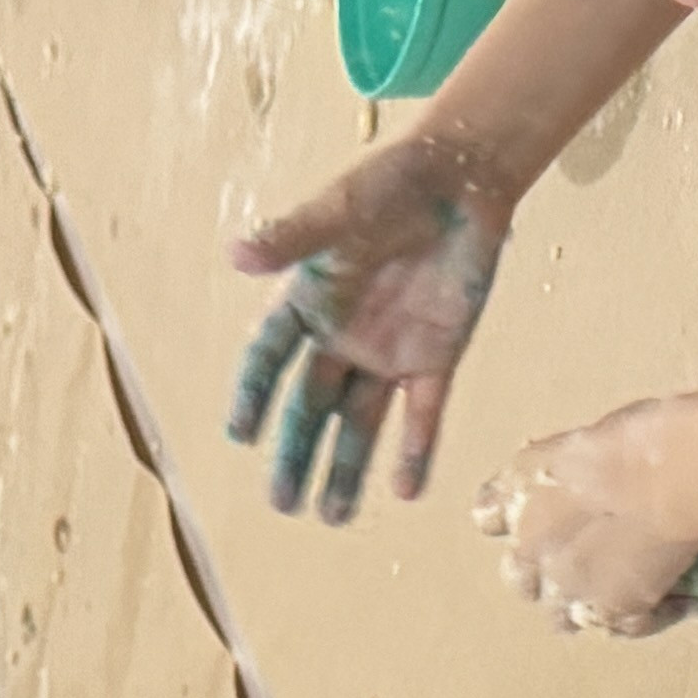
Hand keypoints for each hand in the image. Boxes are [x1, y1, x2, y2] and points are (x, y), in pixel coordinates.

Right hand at [226, 139, 515, 520]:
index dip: (254, 396)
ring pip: (361, 423)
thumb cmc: (392, 183)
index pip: (270, 359)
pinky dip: (415, 450)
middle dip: (297, 455)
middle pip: (312, 407)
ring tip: (333, 517)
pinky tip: (405, 491)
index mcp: (308, 301)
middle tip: (282, 505)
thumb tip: (235, 254)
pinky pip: (422, 413)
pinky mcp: (435, 358)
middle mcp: (341, 336)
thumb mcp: (340, 210)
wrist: (462, 179)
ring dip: (347, 468)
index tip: (239, 436)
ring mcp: (388, 352)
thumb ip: (293, 237)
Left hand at [475, 403, 697, 636]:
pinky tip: (672, 600)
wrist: (672, 474)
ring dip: (583, 607)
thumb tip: (574, 471)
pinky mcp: (614, 611)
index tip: (536, 514)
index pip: (487, 516)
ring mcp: (569, 588)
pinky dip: (643, 618)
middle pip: (520, 580)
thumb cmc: (633, 437)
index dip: (510, 519)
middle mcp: (530, 549)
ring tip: (621, 593)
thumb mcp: (580, 440)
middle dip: (543, 575)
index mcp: (517, 492)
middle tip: (581, 561)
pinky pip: (621, 628)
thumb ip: (565, 466)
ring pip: (562, 619)